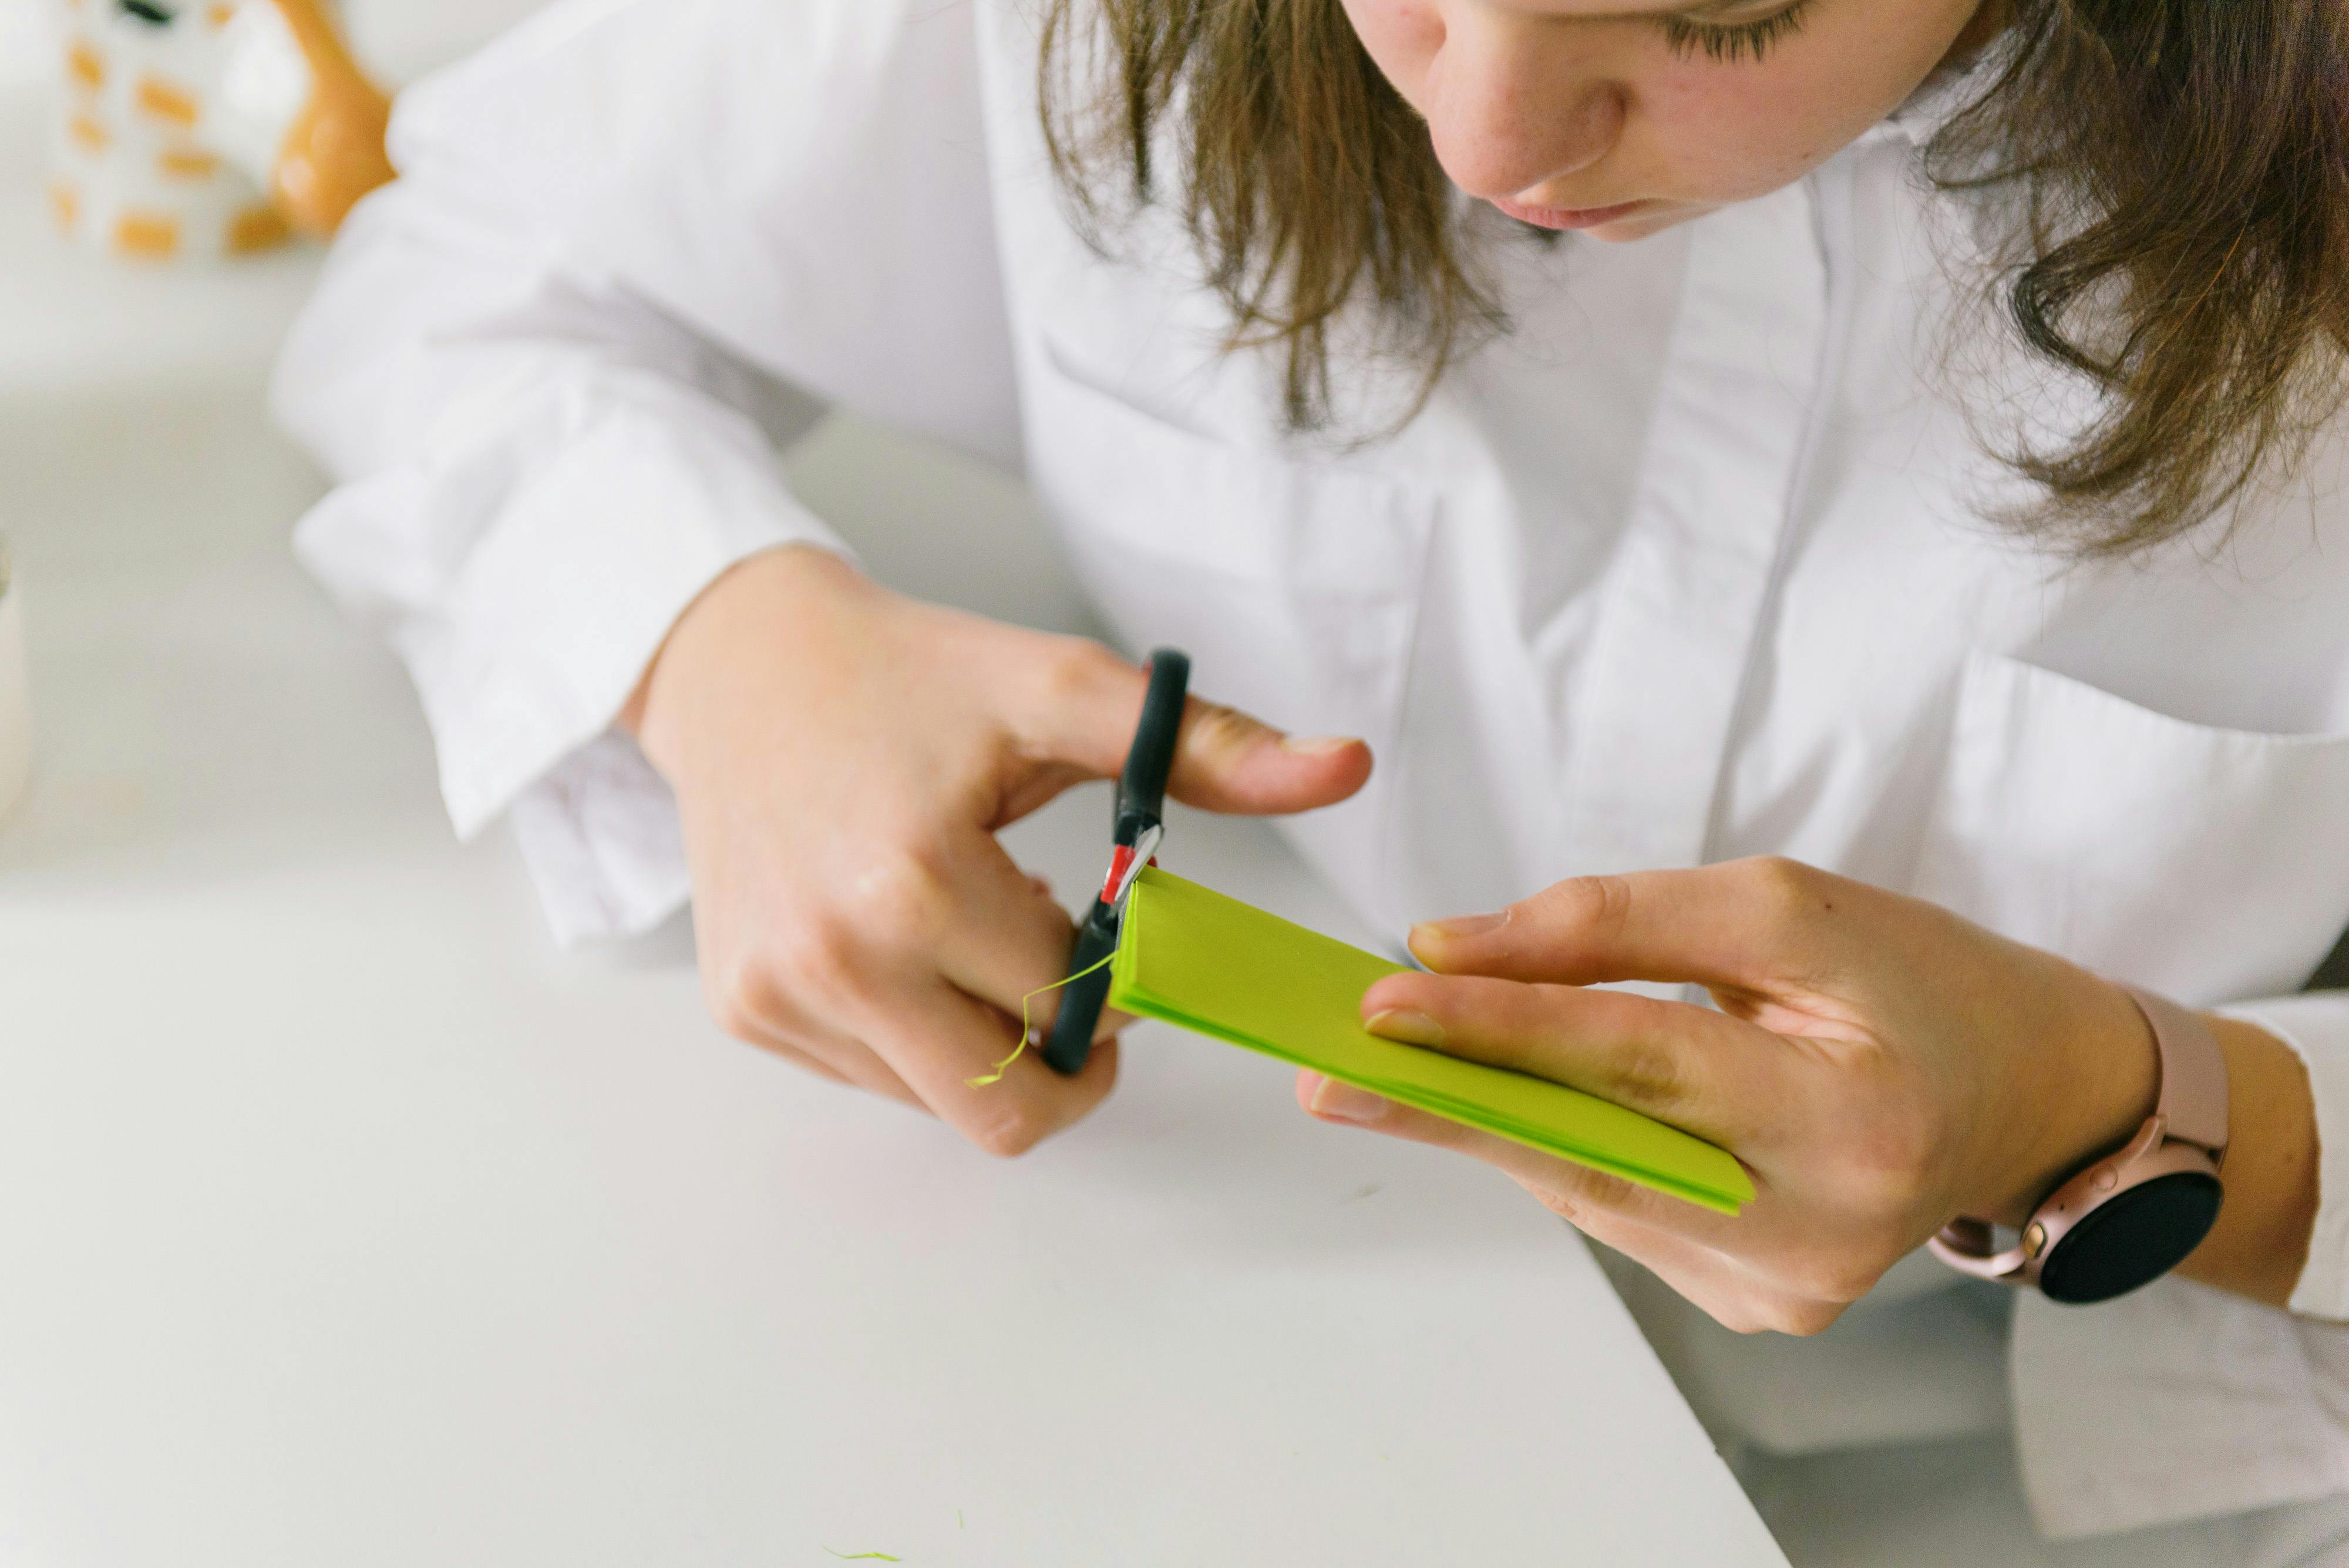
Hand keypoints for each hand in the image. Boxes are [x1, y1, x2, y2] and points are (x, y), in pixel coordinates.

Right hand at [633, 545, 1372, 1154]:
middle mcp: (833, 958)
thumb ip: (1207, 746)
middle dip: (1073, 1065)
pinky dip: (920, 1033)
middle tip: (1083, 990)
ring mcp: (779, 996)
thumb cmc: (910, 676)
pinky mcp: (746, 1012)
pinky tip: (909, 938)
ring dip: (991, 1041)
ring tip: (976, 930)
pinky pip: (876, 1077)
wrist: (740, 664)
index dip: (1124, 979)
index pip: (1077, 1007)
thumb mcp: (1061, 690)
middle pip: (1012, 1108)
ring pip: (944, 1103)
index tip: (1113, 923)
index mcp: (915, 882)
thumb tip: (1345, 768)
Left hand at [1299, 858, 2173, 1332]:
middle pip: (1592, 1151)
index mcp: (1856, 1112)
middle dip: (1447, 1104)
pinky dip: (1569, 1151)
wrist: (2020, 1094)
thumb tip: (1452, 945)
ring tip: (1420, 1059)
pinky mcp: (1763, 1308)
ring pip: (1593, 1187)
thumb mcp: (1782, 909)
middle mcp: (1826, 1225)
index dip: (1503, 1028)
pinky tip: (1549, 1104)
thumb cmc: (1912, 983)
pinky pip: (1623, 1215)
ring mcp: (1791, 1287)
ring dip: (1500, 1120)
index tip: (1384, 1002)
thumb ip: (1613, 922)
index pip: (1641, 1060)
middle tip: (1324, 1074)